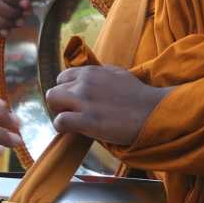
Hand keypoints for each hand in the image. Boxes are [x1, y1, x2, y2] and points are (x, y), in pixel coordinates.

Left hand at [45, 65, 174, 145]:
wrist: (151, 111)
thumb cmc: (138, 94)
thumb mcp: (119, 73)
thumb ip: (101, 72)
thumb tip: (93, 73)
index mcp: (90, 72)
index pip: (62, 78)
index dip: (66, 91)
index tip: (74, 101)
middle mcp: (84, 83)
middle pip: (54, 90)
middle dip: (59, 103)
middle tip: (70, 113)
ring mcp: (84, 101)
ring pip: (52, 101)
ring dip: (58, 113)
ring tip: (70, 122)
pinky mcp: (87, 121)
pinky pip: (60, 121)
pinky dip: (61, 127)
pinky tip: (72, 130)